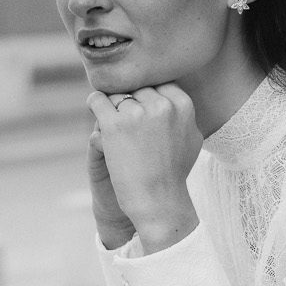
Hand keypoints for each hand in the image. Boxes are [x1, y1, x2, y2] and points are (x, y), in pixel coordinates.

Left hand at [87, 86, 201, 252]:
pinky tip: (95, 108)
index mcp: (182, 104)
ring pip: (117, 94)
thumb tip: (171, 95)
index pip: (159, 83)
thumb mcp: (191, 138)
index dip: (148, 95)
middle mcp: (161, 105)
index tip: (143, 108)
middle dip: (131, 101)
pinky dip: (94, 102)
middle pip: (138, 88)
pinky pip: (97, 100)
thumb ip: (182, 114)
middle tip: (127, 119)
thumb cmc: (174, 173)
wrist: (158, 201)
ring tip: (113, 121)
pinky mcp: (114, 124)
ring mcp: (136, 113)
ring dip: (113, 105)